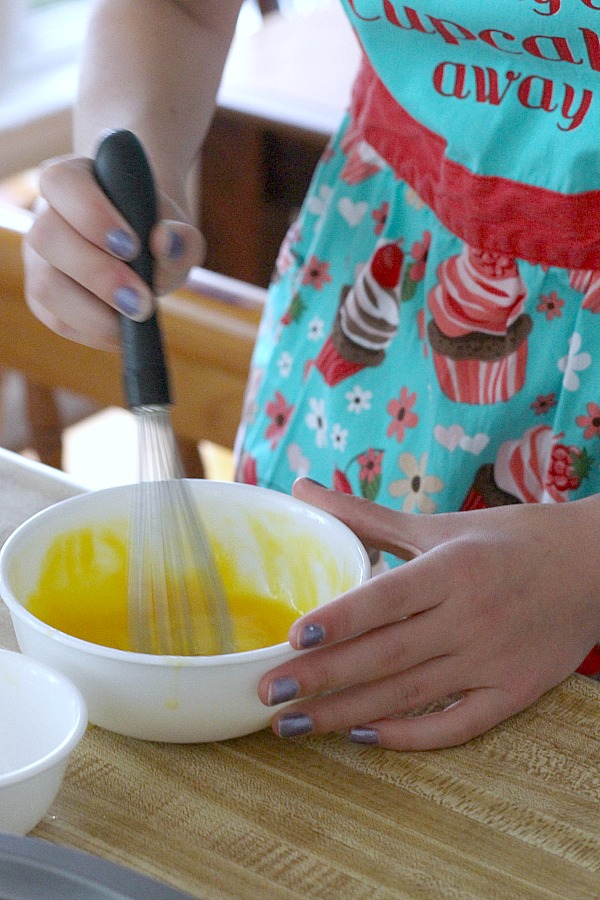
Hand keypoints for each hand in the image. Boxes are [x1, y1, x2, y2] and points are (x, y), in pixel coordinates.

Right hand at [23, 155, 203, 350]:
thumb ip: (181, 235)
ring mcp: (39, 258)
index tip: (132, 246)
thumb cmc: (156, 231)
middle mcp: (46, 215)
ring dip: (92, 312)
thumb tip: (166, 243)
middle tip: (141, 300)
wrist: (145, 247)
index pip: (62, 182)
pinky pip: (56, 320)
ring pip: (44, 285)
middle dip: (97, 274)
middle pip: (46, 237)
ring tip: (135, 319)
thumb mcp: (178, 229)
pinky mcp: (43, 297)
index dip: (91, 214)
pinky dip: (92, 331)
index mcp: (74, 179)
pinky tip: (122, 331)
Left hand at [258, 478, 599, 749]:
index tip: (294, 637)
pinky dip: (411, 736)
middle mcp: (471, 617)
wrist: (595, 566)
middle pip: (388, 654)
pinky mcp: (514, 693)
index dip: (342, 618)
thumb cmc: (511, 538)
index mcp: (452, 568)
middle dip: (323, 678)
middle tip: (267, 695)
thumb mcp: (440, 523)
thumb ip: (366, 515)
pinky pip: (457, 724)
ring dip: (347, 715)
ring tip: (293, 725)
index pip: (389, 598)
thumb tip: (301, 487)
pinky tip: (363, 738)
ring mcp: (493, 661)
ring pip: (410, 695)